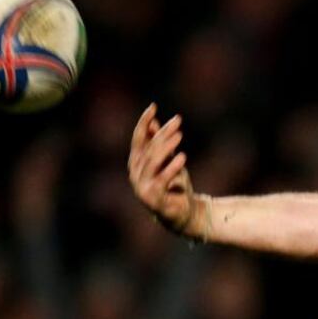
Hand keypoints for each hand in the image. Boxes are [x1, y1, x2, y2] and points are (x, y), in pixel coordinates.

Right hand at [128, 103, 195, 235]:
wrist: (182, 212)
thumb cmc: (174, 183)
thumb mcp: (168, 159)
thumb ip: (159, 143)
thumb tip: (154, 122)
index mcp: (137, 162)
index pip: (138, 138)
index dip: (143, 122)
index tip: (153, 106)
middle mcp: (135, 173)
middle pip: (148, 148)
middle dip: (162, 133)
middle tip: (178, 121)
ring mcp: (142, 187)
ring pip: (152, 162)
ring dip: (166, 147)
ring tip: (179, 135)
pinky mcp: (152, 198)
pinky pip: (161, 180)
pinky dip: (172, 168)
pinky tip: (182, 157)